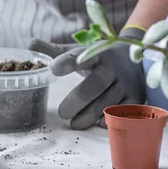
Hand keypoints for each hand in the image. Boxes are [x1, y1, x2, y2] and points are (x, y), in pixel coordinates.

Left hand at [28, 28, 145, 129]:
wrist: (137, 59)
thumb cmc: (99, 59)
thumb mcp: (80, 51)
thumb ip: (55, 51)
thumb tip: (29, 44)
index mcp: (96, 53)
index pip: (81, 55)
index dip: (67, 62)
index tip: (53, 69)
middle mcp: (113, 67)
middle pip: (96, 82)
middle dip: (79, 98)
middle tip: (62, 112)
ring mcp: (126, 83)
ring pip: (109, 100)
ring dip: (90, 113)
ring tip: (73, 123)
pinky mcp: (136, 98)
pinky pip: (124, 112)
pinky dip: (111, 119)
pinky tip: (96, 124)